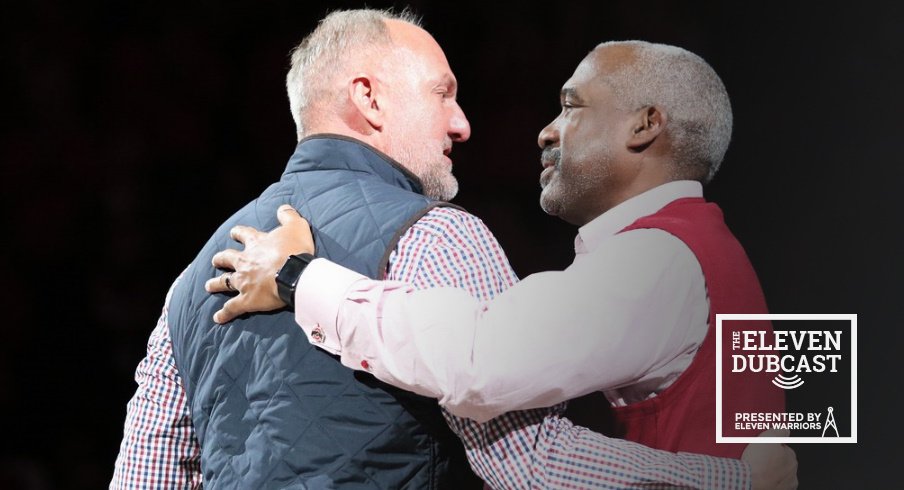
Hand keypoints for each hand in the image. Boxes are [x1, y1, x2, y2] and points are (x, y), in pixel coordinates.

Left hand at [206, 205, 314, 323]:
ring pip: (224, 282)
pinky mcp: (246, 300)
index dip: (238, 233)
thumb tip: (282, 208)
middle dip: (220, 259)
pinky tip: (217, 319)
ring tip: (208, 286)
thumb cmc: (295, 250)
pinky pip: (231, 308)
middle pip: (227, 258)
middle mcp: (245, 261)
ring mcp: (243, 281)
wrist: (293, 274)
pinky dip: (224, 314)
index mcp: (256, 244)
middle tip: (216, 260)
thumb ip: (288, 215)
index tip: (234, 233)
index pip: (243, 234)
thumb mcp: (296, 226)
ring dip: (215, 284)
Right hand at [742, 429, 797, 489]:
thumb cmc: (757, 463)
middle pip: (782, 462)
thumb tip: (785, 429)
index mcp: (791, 458)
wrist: (749, 481)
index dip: (772, 447)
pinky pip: (774, 484)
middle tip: (758, 458)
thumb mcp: (767, 438)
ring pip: (779, 475)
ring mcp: (786, 485)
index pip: (784, 449)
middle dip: (772, 460)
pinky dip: (768, 481)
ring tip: (757, 468)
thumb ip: (778, 432)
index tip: (764, 448)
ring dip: (771, 471)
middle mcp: (792, 473)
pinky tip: (759, 477)